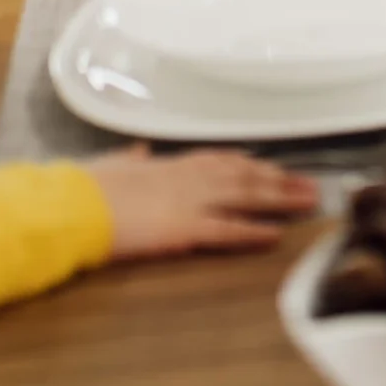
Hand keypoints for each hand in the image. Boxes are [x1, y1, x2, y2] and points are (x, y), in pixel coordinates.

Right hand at [85, 146, 319, 261]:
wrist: (76, 205)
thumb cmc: (88, 187)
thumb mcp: (113, 166)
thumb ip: (132, 160)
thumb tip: (139, 151)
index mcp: (171, 164)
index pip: (222, 161)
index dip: (251, 165)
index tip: (273, 167)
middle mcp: (189, 178)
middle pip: (245, 176)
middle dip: (280, 180)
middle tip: (309, 184)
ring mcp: (191, 202)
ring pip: (247, 197)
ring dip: (280, 199)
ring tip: (308, 202)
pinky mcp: (186, 228)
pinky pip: (228, 230)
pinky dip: (254, 232)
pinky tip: (275, 235)